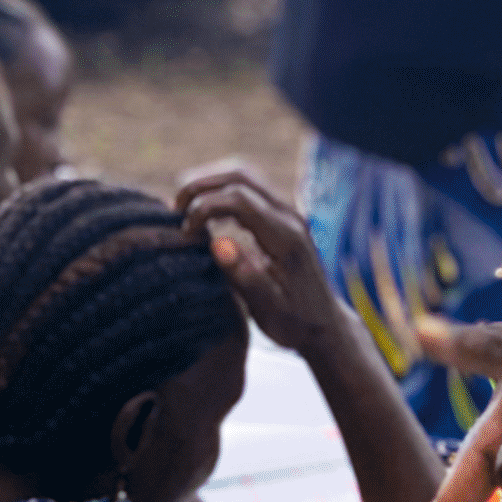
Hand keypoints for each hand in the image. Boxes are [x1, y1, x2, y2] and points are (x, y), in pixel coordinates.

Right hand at [176, 161, 350, 357]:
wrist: (325, 325)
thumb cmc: (296, 322)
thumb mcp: (269, 310)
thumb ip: (245, 276)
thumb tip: (217, 243)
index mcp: (286, 237)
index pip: (240, 199)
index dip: (205, 207)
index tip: (186, 233)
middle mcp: (290, 217)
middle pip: (242, 176)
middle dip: (203, 185)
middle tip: (176, 209)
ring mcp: (288, 213)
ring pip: (246, 176)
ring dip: (211, 183)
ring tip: (186, 207)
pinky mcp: (283, 217)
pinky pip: (250, 189)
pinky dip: (223, 191)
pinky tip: (205, 212)